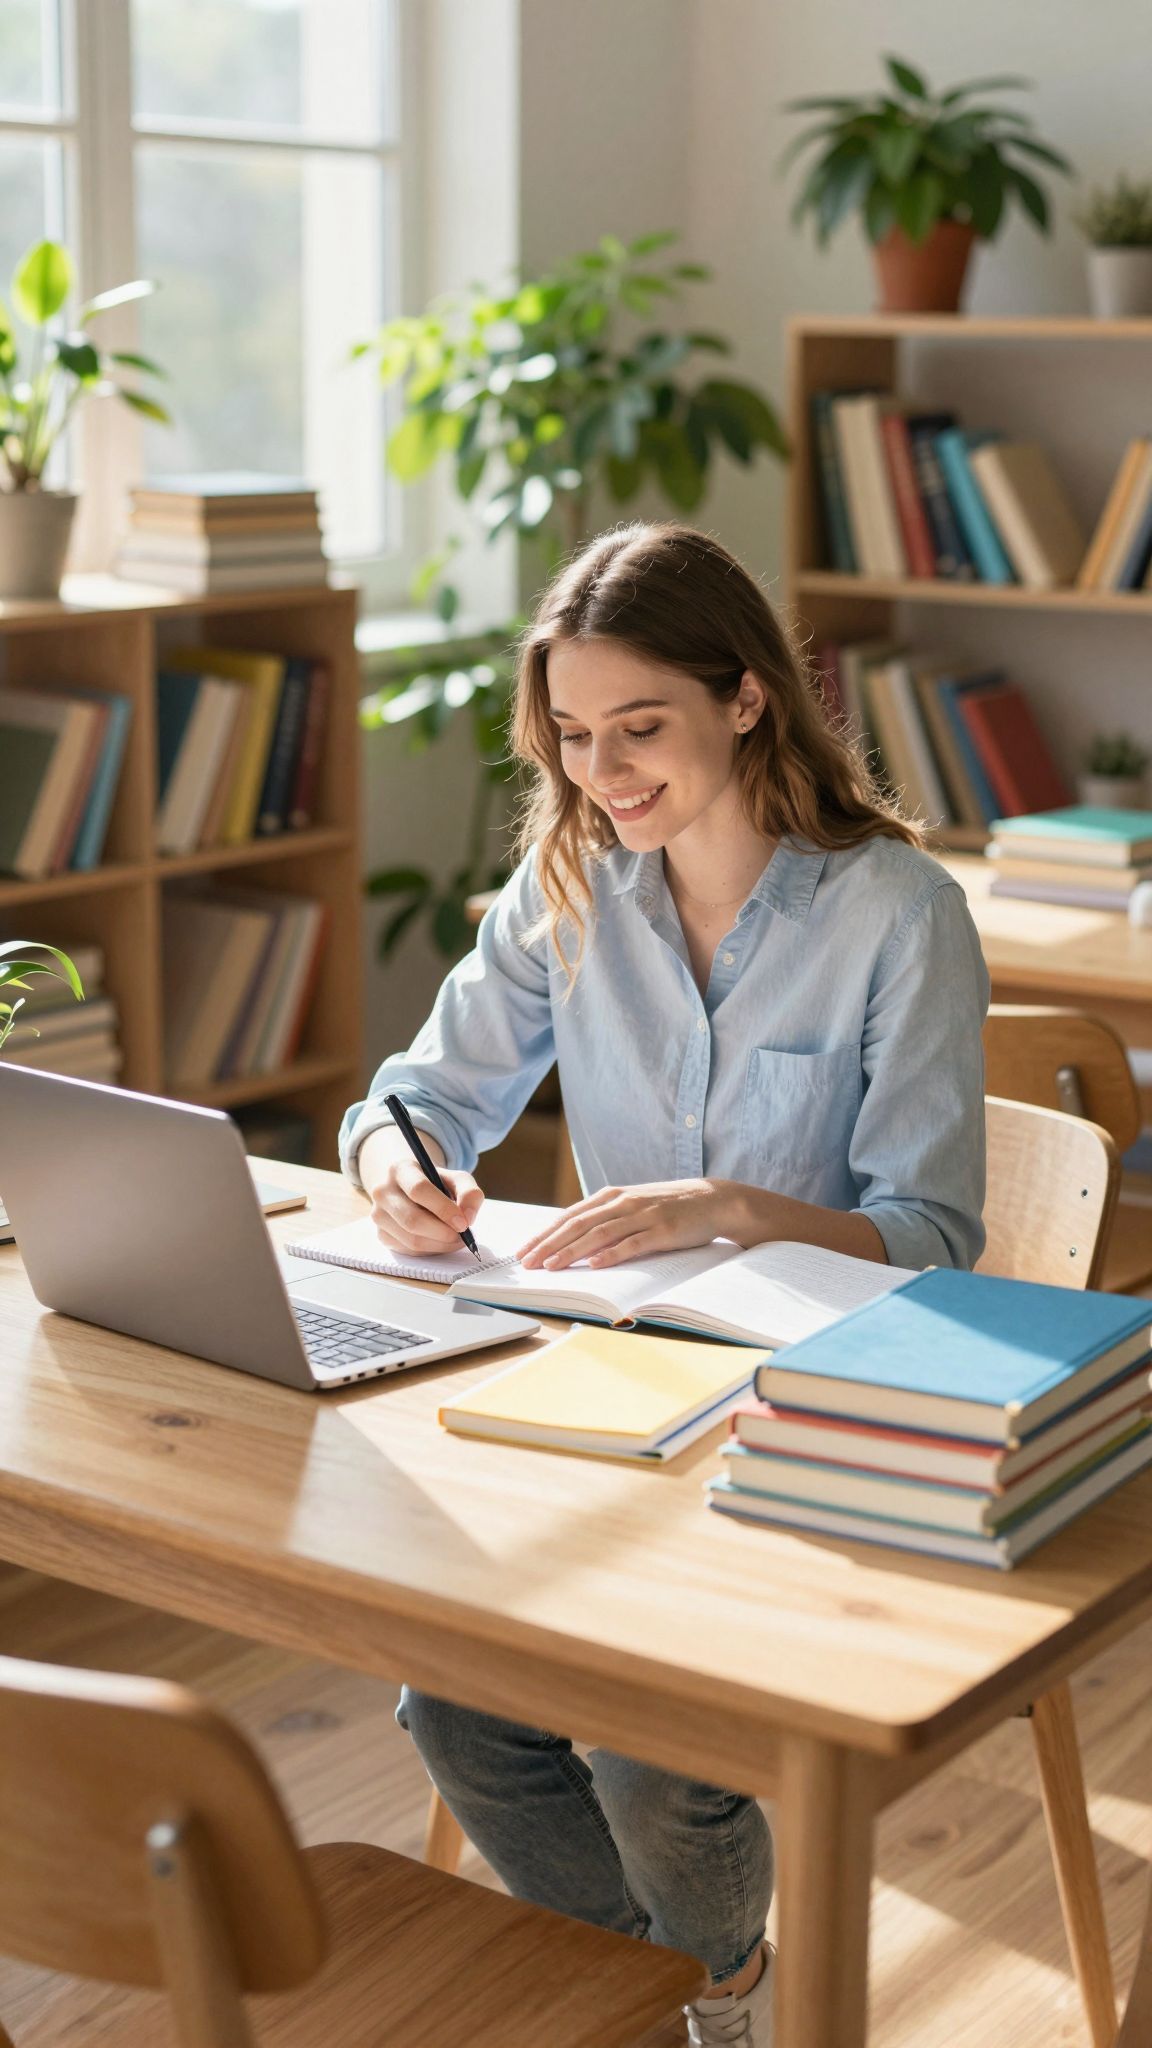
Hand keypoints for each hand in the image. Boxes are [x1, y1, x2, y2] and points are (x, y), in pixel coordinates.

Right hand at [360, 1128, 484, 1255]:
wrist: (408, 1189)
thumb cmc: (435, 1184)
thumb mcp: (455, 1179)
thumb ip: (469, 1192)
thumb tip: (468, 1217)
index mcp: (400, 1169)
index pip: (419, 1190)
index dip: (443, 1209)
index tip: (464, 1223)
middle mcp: (383, 1191)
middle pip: (413, 1220)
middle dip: (443, 1232)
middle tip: (463, 1236)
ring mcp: (378, 1215)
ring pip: (411, 1240)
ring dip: (440, 1245)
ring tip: (457, 1239)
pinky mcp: (381, 1235)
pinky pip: (409, 1251)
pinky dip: (431, 1250)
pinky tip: (441, 1241)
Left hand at [517, 1179, 738, 1270]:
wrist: (712, 1199)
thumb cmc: (668, 1206)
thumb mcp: (632, 1205)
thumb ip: (605, 1217)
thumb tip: (573, 1238)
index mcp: (611, 1196)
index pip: (569, 1216)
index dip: (544, 1234)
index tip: (523, 1251)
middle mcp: (622, 1202)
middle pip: (577, 1224)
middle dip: (549, 1244)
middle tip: (527, 1263)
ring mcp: (642, 1215)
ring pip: (599, 1234)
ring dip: (572, 1251)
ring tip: (551, 1266)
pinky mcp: (662, 1230)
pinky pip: (632, 1244)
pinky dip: (611, 1254)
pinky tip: (594, 1265)